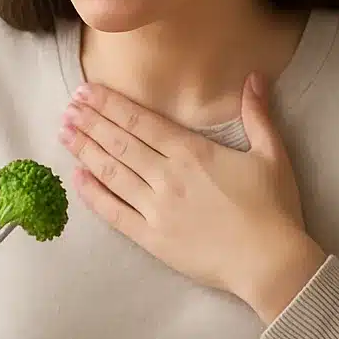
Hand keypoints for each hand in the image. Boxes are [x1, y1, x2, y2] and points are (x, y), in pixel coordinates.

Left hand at [59, 72, 326, 321]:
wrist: (269, 262)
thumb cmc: (274, 209)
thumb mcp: (272, 154)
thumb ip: (258, 114)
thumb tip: (255, 77)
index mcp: (192, 152)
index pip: (141, 121)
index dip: (111, 105)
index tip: (87, 91)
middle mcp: (167, 176)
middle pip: (120, 142)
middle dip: (90, 121)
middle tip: (67, 106)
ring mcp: (156, 208)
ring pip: (112, 172)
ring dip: (85, 150)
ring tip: (63, 132)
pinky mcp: (152, 239)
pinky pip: (114, 213)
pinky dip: (94, 195)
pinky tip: (77, 178)